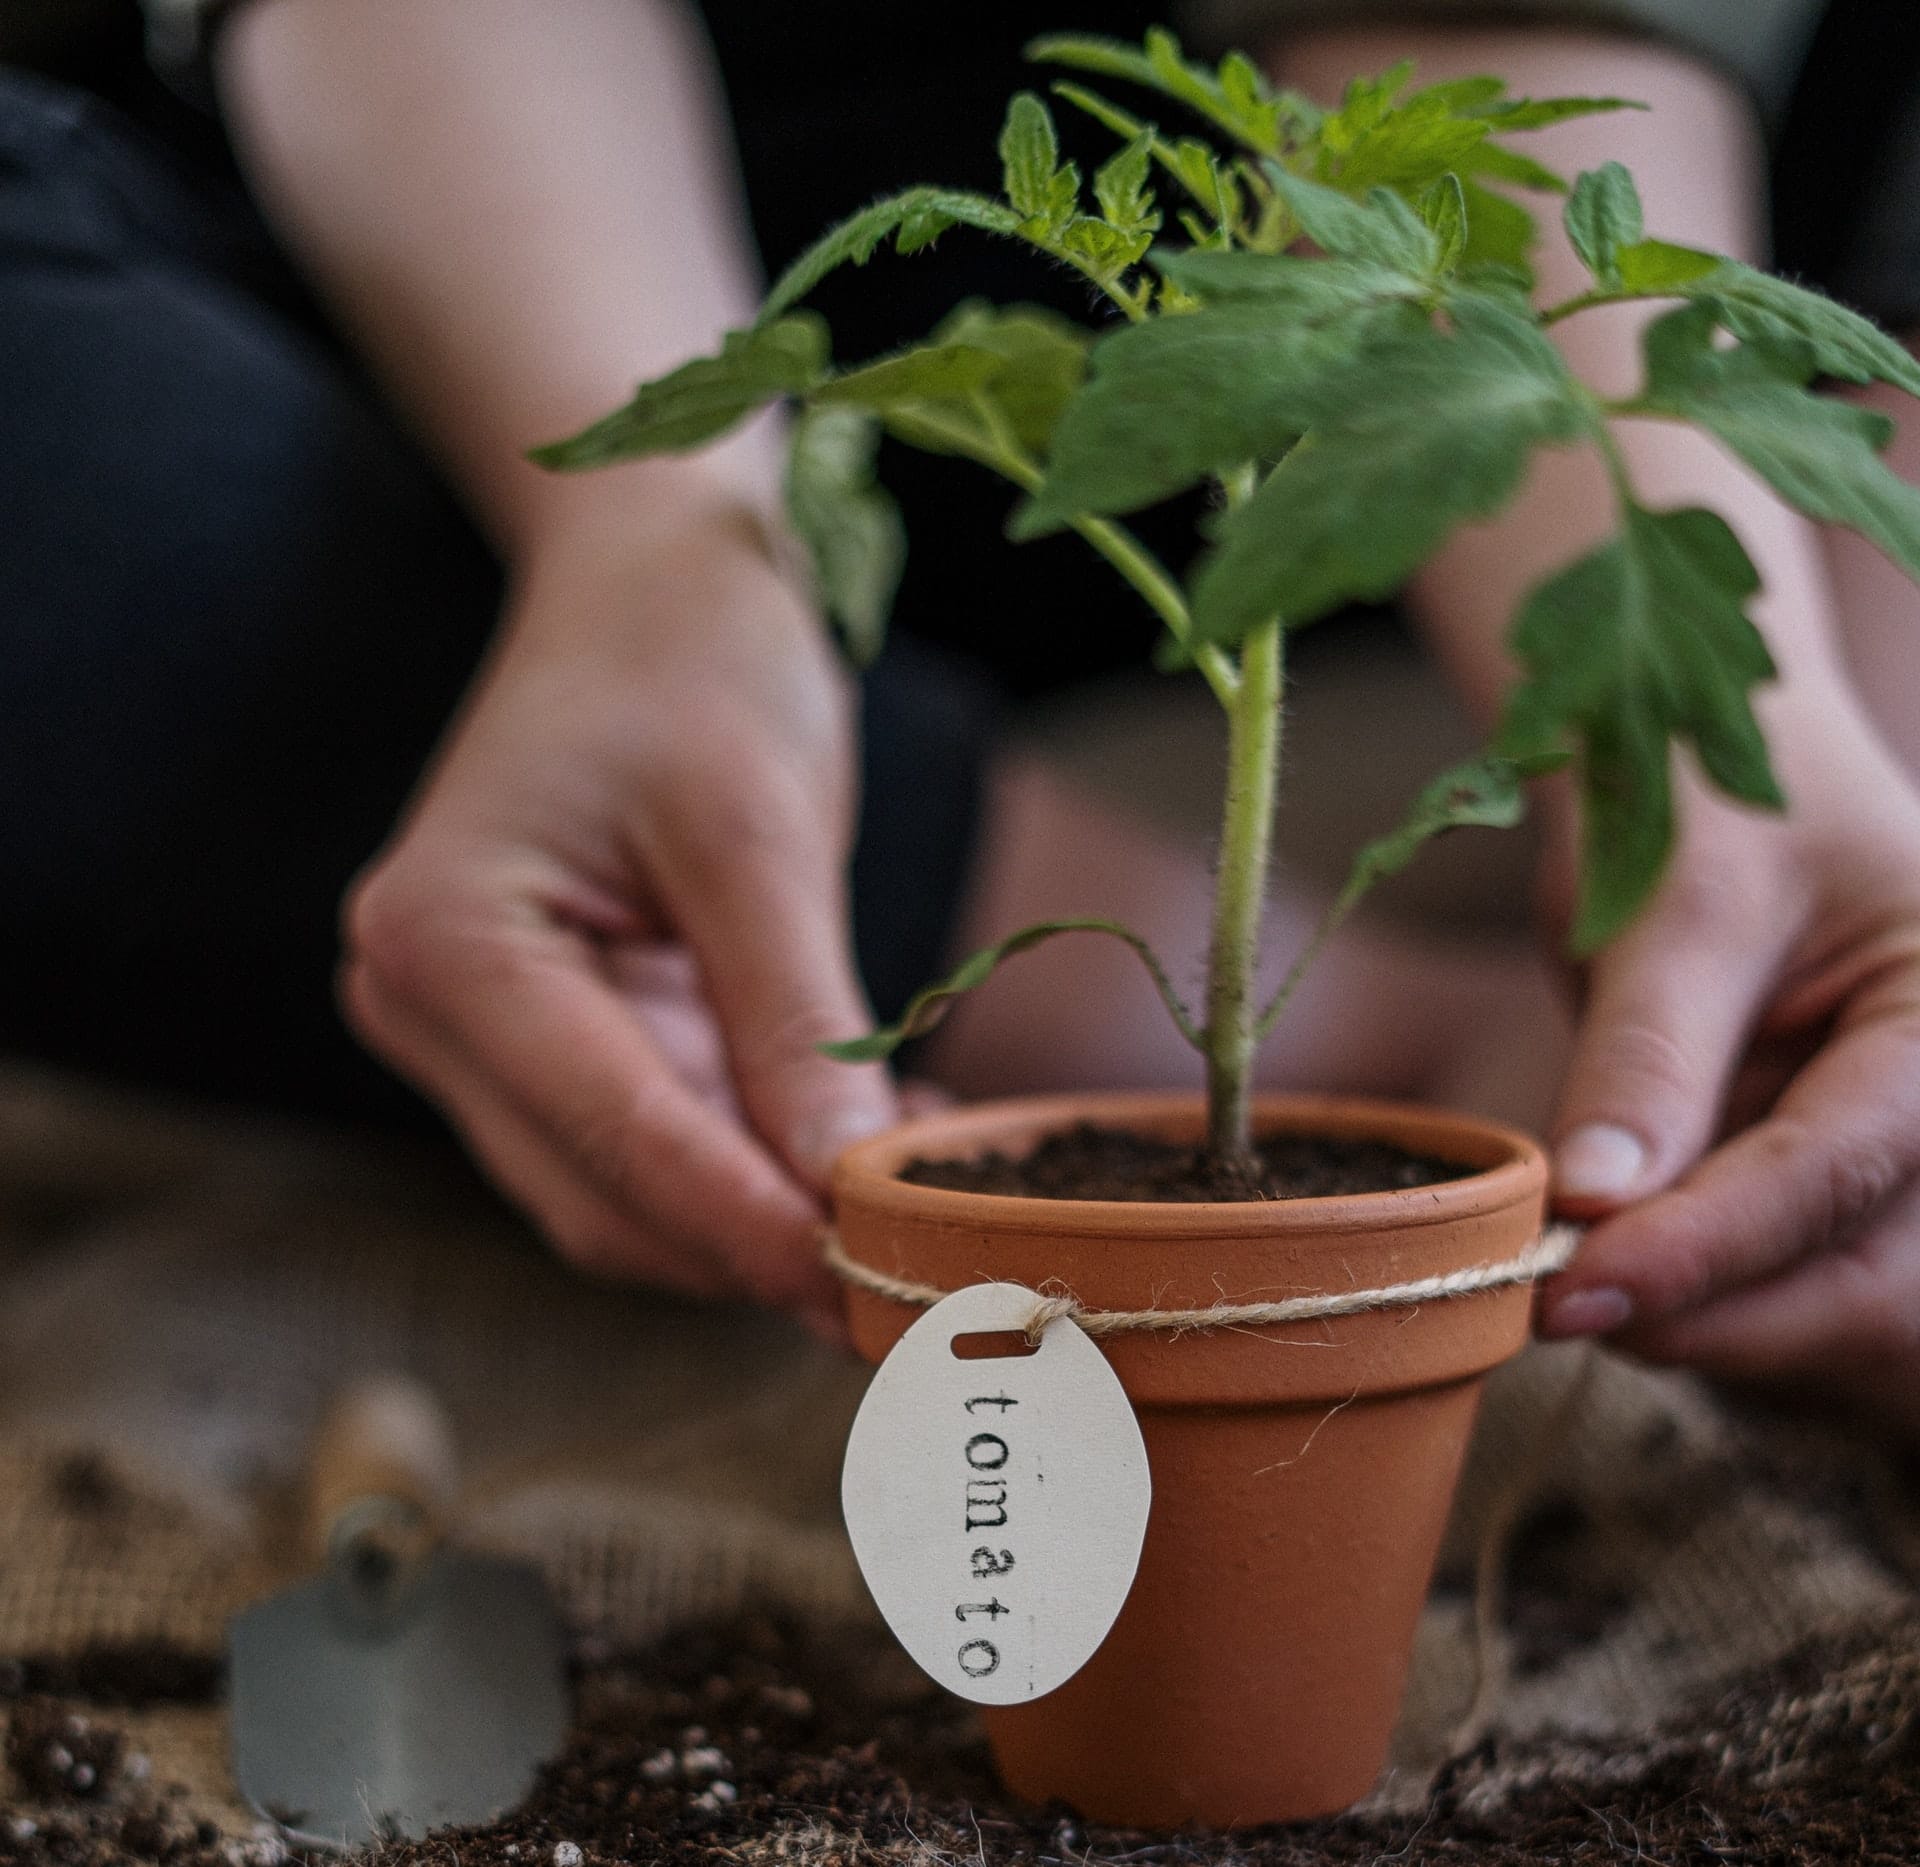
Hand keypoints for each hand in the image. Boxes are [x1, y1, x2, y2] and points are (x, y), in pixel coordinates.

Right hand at [339, 486, 894, 1333]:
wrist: (649, 580)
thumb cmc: (692, 657)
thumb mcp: (758, 828)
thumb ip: (794, 1017)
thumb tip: (847, 1190)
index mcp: (445, 939)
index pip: (613, 1134)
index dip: (752, 1225)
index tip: (874, 1288)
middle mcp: (426, 1006)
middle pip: (605, 1192)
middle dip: (759, 1241)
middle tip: (917, 1273)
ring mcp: (480, 1033)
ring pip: (627, 1192)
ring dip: (764, 1215)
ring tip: (910, 1191)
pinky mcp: (546, 1038)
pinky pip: (653, 1142)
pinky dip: (756, 1165)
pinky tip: (862, 1139)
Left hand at [1534, 681, 1919, 1437]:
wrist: (1689, 768)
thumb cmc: (1697, 792)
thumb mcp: (1673, 905)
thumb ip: (1645, 1058)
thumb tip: (1592, 1206)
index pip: (1837, 1171)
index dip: (1704, 1248)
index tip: (1577, 1289)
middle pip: (1867, 1290)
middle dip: (1712, 1313)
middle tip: (1555, 1302)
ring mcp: (1884, 1162)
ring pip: (1824, 1318)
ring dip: (1700, 1322)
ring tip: (1573, 1275)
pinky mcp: (1815, 1190)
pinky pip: (1772, 1290)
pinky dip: (1688, 1300)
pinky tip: (1609, 1268)